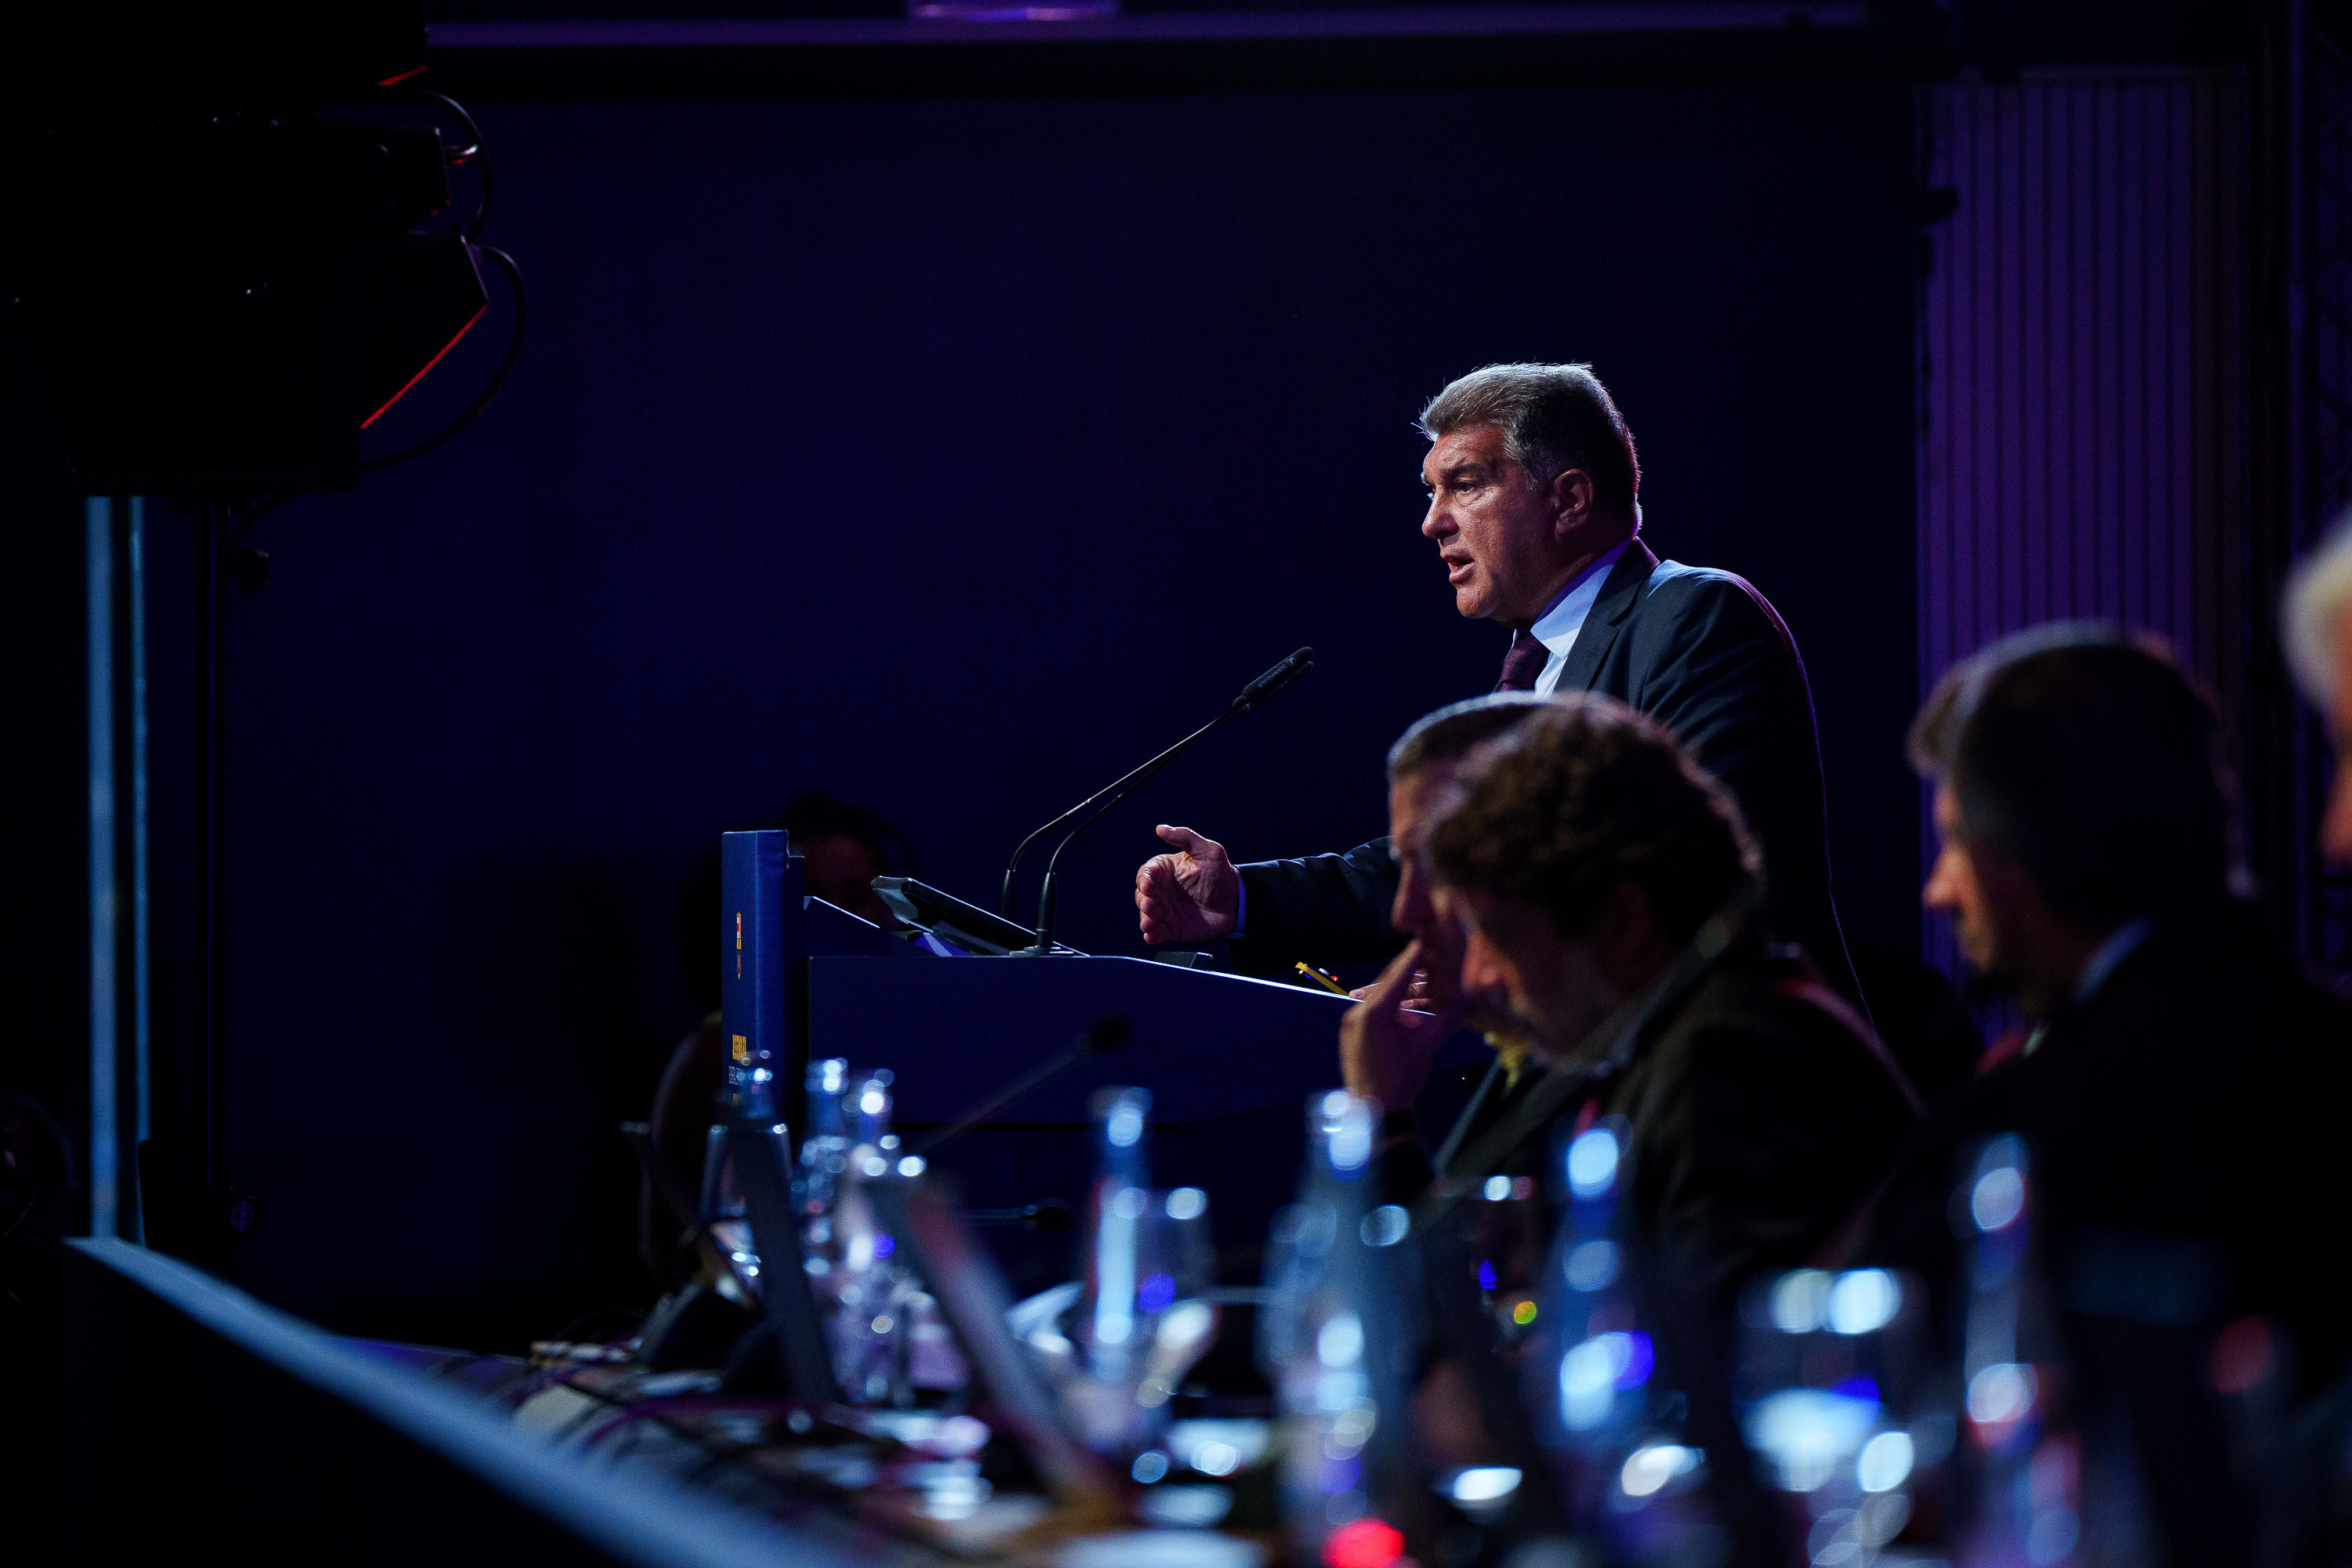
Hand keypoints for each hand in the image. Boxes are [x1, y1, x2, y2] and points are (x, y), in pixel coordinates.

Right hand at [1134, 825, 1239, 943]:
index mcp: (1165, 870)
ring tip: (1149, 923)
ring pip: (1146, 915)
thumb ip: (1185, 837)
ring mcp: (1164, 909)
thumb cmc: (1220, 874)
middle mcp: (1161, 890)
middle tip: (1150, 905)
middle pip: (1142, 895)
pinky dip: (1150, 934)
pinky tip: (1151, 935)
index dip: (1144, 879)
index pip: (1147, 873)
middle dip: (1143, 901)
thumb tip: (1160, 828)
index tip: (1148, 885)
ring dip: (1145, 919)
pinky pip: (1155, 932)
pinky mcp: (1170, 927)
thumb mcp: (1208, 850)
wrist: (1235, 902)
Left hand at [1339, 940, 1465, 1113]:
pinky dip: (1392, 1004)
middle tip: (1430, 955)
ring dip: (1403, 989)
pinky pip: (1372, 1009)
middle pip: (1389, 983)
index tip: (1427, 939)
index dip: (1414, 957)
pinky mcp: (1351, 1031)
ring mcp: (1351, 1021)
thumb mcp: (1426, 1048)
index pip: (1399, 976)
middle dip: (1411, 971)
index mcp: (1374, 1013)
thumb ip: (1446, 1020)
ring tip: (1424, 982)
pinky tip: (1407, 1005)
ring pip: (1381, 996)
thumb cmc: (1401, 1081)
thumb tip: (1469, 1000)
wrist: (1374, 1113)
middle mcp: (1358, 1011)